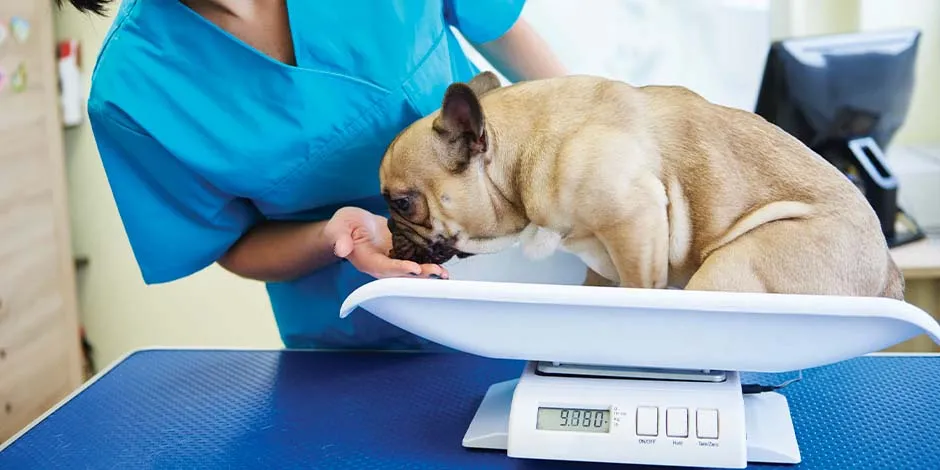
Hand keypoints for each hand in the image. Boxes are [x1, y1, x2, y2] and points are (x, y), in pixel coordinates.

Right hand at [324, 207, 448, 278]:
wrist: (351, 224)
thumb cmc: (343, 226)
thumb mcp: (339, 228)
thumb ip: (340, 238)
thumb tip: (341, 248)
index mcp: (367, 261)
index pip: (384, 268)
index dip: (399, 269)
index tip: (414, 269)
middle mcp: (381, 265)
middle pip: (402, 274)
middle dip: (420, 275)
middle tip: (437, 272)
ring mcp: (392, 260)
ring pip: (411, 270)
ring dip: (428, 272)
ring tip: (444, 273)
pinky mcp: (400, 252)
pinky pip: (415, 259)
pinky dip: (428, 262)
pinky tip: (442, 262)